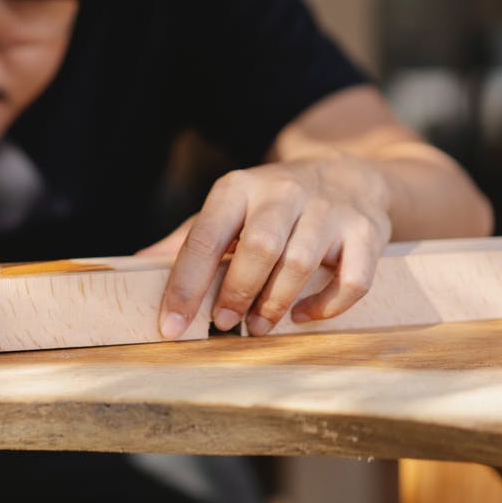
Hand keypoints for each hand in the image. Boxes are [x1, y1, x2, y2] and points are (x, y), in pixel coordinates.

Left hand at [141, 157, 391, 336]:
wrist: (348, 176)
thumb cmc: (271, 207)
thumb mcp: (227, 211)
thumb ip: (187, 240)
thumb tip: (134, 264)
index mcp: (237, 188)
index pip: (204, 238)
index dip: (185, 286)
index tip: (171, 326)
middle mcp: (283, 192)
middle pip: (258, 248)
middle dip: (236, 293)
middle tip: (223, 324)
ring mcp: (328, 210)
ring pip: (299, 264)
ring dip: (274, 305)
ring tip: (257, 327)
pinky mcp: (367, 231)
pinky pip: (352, 278)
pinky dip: (327, 306)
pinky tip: (303, 316)